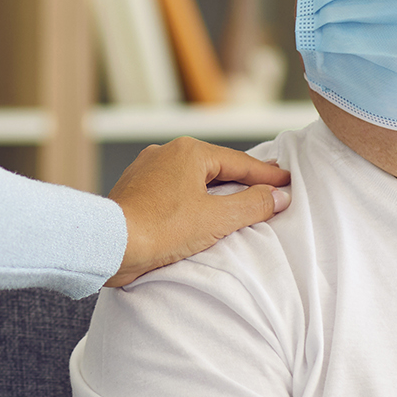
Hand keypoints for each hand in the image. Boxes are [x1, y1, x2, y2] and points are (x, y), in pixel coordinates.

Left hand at [104, 137, 291, 286]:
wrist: (109, 243)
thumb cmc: (159, 229)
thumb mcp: (216, 219)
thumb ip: (251, 205)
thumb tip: (277, 196)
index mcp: (189, 152)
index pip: (240, 163)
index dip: (267, 175)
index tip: (288, 181)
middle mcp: (166, 153)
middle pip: (216, 168)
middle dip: (242, 179)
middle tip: (268, 186)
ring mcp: (147, 170)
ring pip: (192, 179)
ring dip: (216, 190)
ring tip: (238, 201)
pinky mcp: (135, 190)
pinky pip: (173, 191)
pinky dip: (192, 199)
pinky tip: (198, 213)